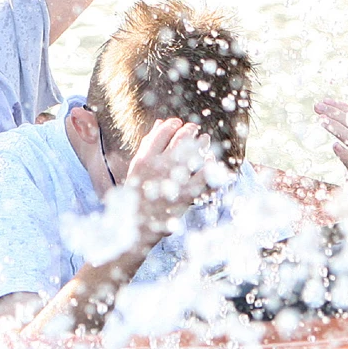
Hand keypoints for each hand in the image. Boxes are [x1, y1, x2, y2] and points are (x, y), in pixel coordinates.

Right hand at [126, 117, 211, 235]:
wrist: (136, 225)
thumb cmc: (136, 194)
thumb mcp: (136, 167)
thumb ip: (148, 145)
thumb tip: (159, 124)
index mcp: (144, 159)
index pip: (162, 132)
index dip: (172, 124)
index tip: (177, 123)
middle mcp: (159, 167)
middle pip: (180, 139)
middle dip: (190, 130)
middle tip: (194, 128)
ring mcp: (174, 181)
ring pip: (195, 154)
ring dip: (202, 143)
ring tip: (205, 139)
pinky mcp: (187, 195)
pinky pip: (205, 176)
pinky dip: (210, 166)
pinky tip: (211, 160)